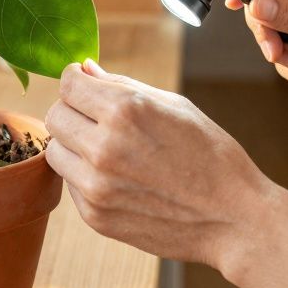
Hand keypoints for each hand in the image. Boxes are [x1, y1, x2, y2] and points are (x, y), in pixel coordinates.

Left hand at [44, 59, 278, 266]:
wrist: (233, 218)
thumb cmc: (210, 154)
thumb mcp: (174, 105)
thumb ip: (122, 86)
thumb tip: (85, 69)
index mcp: (125, 111)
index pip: (68, 83)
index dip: (75, 78)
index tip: (84, 83)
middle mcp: (104, 147)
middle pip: (55, 115)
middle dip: (72, 109)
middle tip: (96, 115)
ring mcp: (96, 186)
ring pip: (55, 151)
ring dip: (73, 144)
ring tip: (107, 147)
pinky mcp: (95, 216)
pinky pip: (71, 183)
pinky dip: (86, 175)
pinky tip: (119, 176)